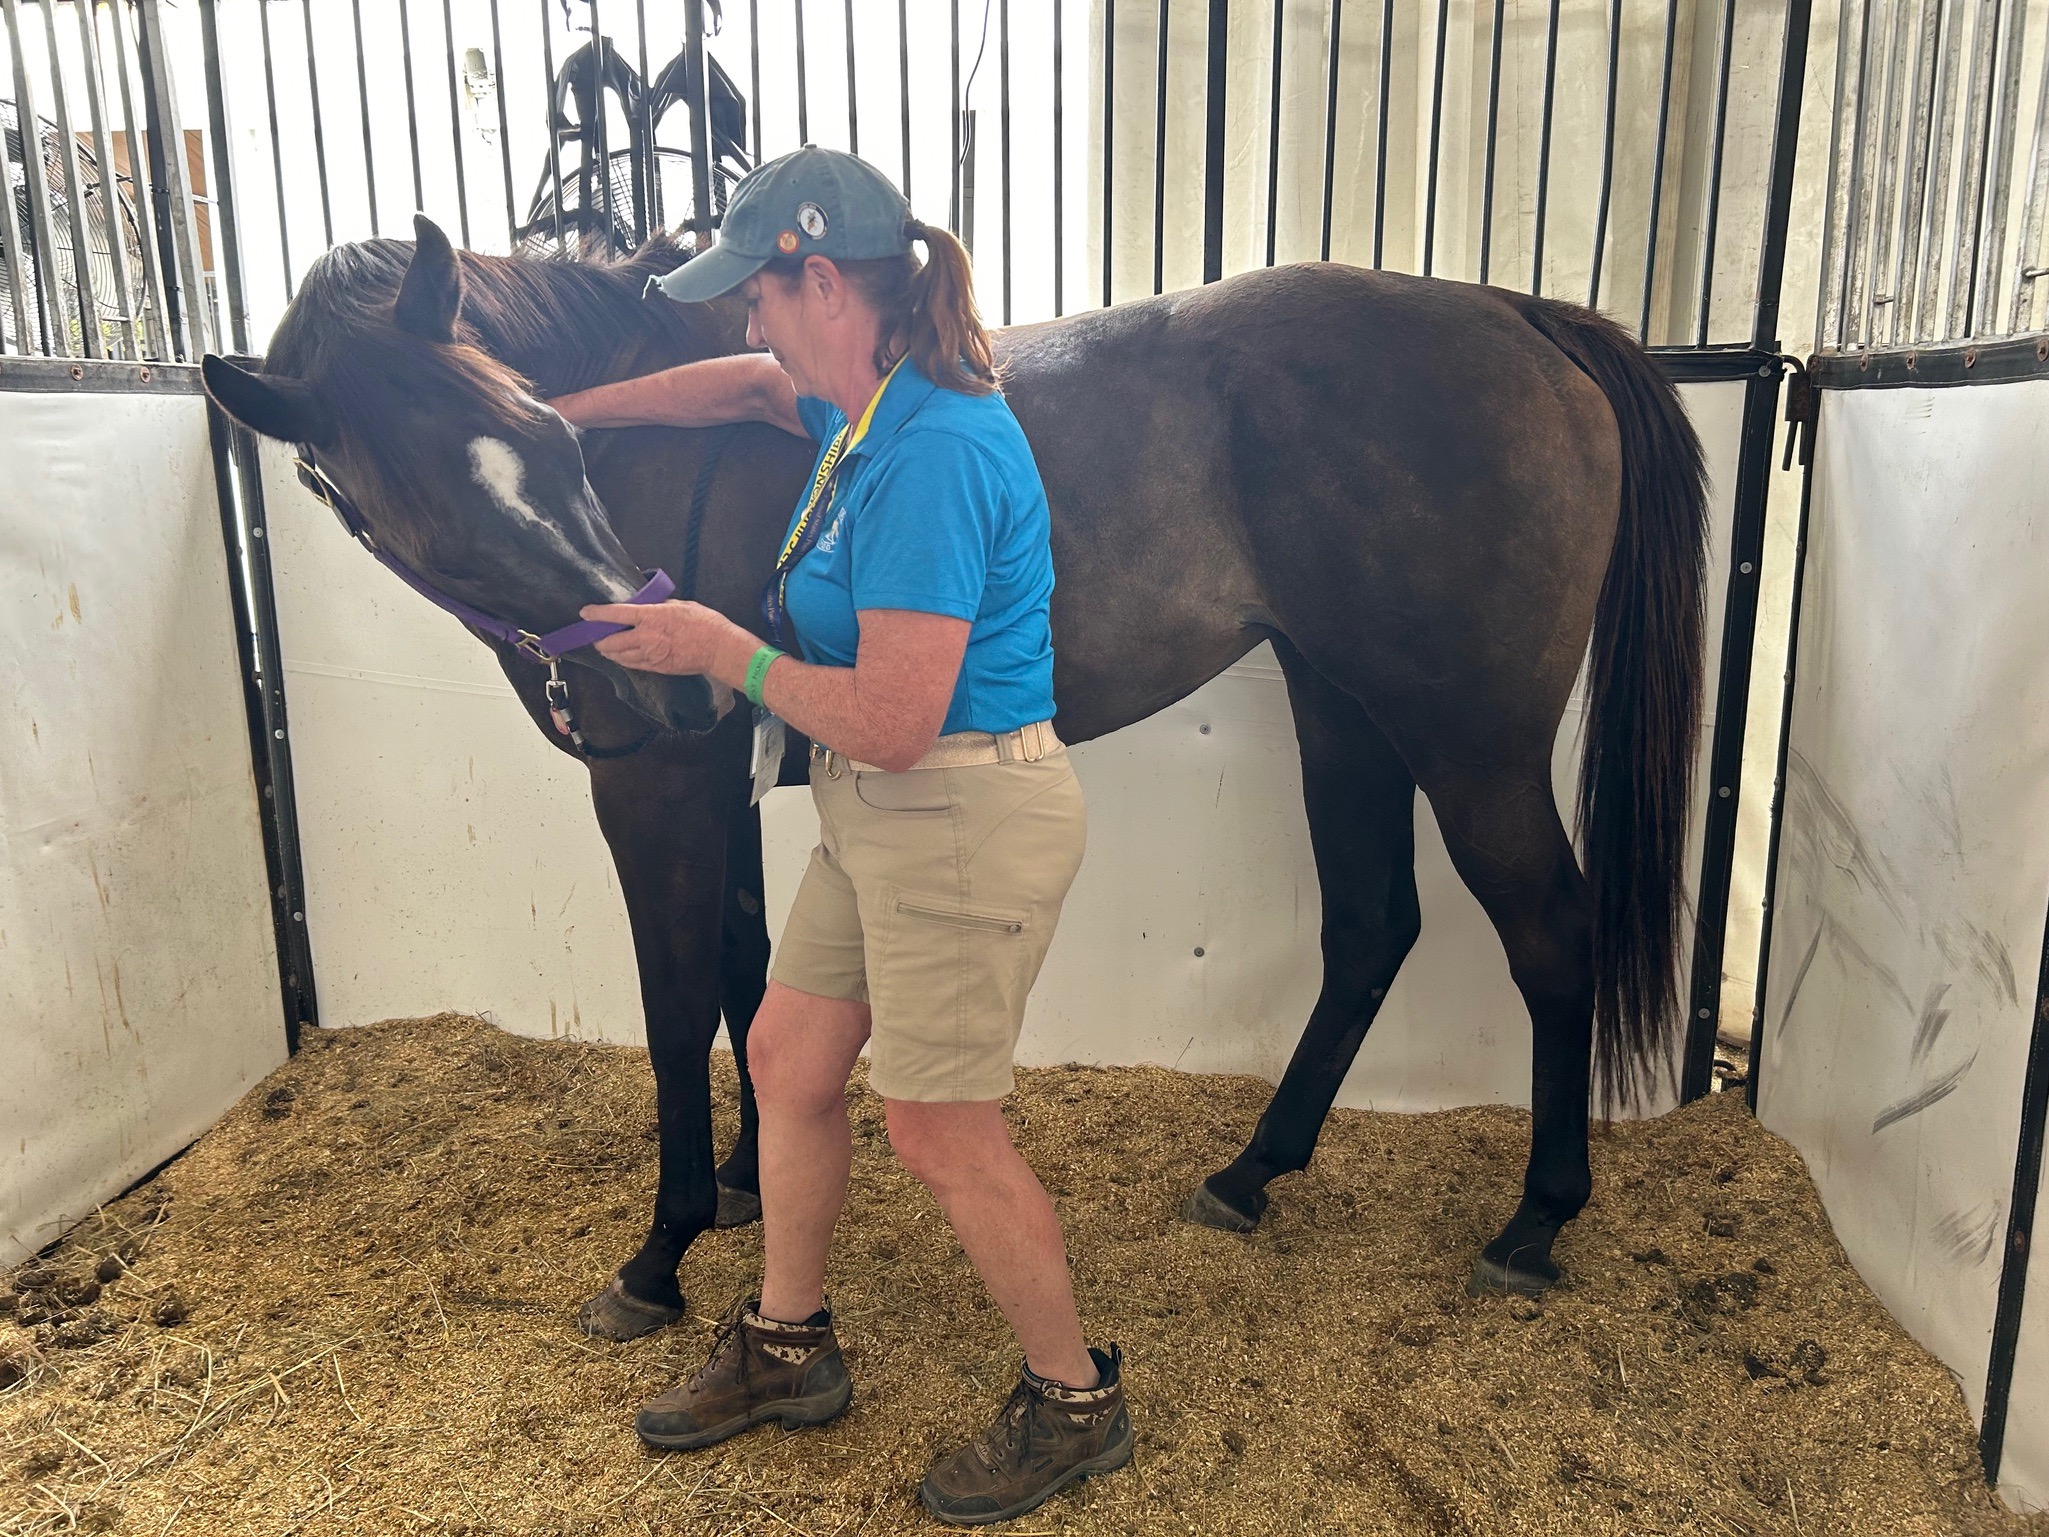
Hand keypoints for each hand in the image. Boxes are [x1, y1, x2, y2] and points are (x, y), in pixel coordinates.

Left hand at [582, 599, 746, 677]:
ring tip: (605, 647)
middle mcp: (646, 637)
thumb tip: (647, 605)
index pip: (615, 614)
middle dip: (599, 639)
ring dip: (609, 652)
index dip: (597, 614)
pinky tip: (621, 657)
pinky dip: (623, 660)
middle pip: (611, 641)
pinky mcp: (656, 668)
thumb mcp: (679, 605)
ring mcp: (650, 655)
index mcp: (650, 616)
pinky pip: (632, 665)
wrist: (718, 648)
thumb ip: (658, 606)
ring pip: (619, 656)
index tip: (585, 613)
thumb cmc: (703, 623)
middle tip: (596, 636)